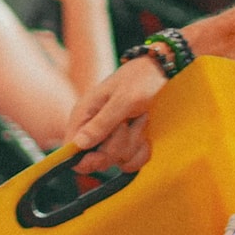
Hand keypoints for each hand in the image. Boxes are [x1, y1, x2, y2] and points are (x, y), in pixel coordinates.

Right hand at [60, 48, 168, 162]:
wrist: (163, 72)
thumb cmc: (141, 80)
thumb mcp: (123, 100)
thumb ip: (101, 123)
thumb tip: (78, 144)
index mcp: (84, 116)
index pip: (71, 150)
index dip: (85, 159)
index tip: (102, 154)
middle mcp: (94, 129)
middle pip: (97, 159)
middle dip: (118, 145)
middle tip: (128, 121)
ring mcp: (112, 138)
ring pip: (118, 160)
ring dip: (134, 142)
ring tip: (139, 118)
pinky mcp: (128, 143)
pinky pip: (132, 162)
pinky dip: (142, 150)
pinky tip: (147, 134)